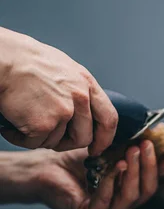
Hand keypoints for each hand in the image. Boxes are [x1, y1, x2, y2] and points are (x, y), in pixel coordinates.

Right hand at [0, 26, 116, 154]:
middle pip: (84, 137)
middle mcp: (80, 98)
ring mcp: (64, 111)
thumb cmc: (27, 63)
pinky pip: (36, 143)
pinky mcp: (44, 123)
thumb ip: (79, 90)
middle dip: (66, 144)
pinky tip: (12, 126)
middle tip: (47, 137)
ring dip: (40, 138)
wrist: (3, 60)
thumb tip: (86, 112)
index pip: (109, 119)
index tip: (96, 148)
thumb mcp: (65, 70)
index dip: (104, 138)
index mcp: (87, 84)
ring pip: (57, 142)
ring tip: (23, 121)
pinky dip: (21, 139)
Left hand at [31, 142, 163, 208]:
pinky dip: (110, 183)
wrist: (47, 167)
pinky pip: (106, 202)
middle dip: (149, 167)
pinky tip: (111, 167)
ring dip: (132, 174)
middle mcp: (122, 207)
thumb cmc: (80, 160)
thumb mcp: (118, 148)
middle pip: (146, 192)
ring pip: (130, 198)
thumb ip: (145, 148)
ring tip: (129, 152)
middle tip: (145, 145)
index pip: (158, 180)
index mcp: (131, 192)